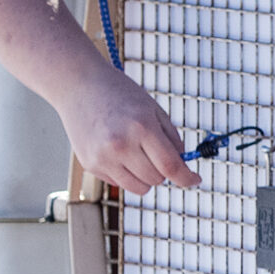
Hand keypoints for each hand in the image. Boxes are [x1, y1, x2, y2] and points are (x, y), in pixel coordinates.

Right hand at [57, 70, 197, 197]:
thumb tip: (182, 166)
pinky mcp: (90, 165)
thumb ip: (171, 137)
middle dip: (163, 170)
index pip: (170, 166)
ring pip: (139, 188)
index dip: (186, 178)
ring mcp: (103, 157)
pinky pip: (119, 183)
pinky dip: (126, 173)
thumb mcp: (152, 108)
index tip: (195, 180)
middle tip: (155, 152)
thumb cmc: (119, 93)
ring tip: (137, 153)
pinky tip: (117, 151)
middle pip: (156, 179)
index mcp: (142, 127)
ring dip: (145, 177)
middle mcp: (121, 145)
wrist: (79, 85)